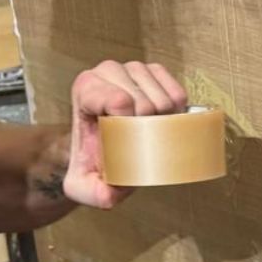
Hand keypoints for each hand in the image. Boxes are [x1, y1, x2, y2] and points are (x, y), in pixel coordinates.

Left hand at [64, 60, 188, 208]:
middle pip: (145, 101)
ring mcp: (132, 68)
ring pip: (164, 96)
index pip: (117, 99)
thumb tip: (114, 192)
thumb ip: (94, 193)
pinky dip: (178, 110)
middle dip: (149, 127)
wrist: (100, 148)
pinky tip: (166, 122)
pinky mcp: (154, 72)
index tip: (127, 141)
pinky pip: (177, 92)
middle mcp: (107, 71)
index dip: (130, 123)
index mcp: (86, 89)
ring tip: (151, 135)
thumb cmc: (91, 161)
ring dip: (165, 121)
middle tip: (140, 144)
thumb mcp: (82, 185)